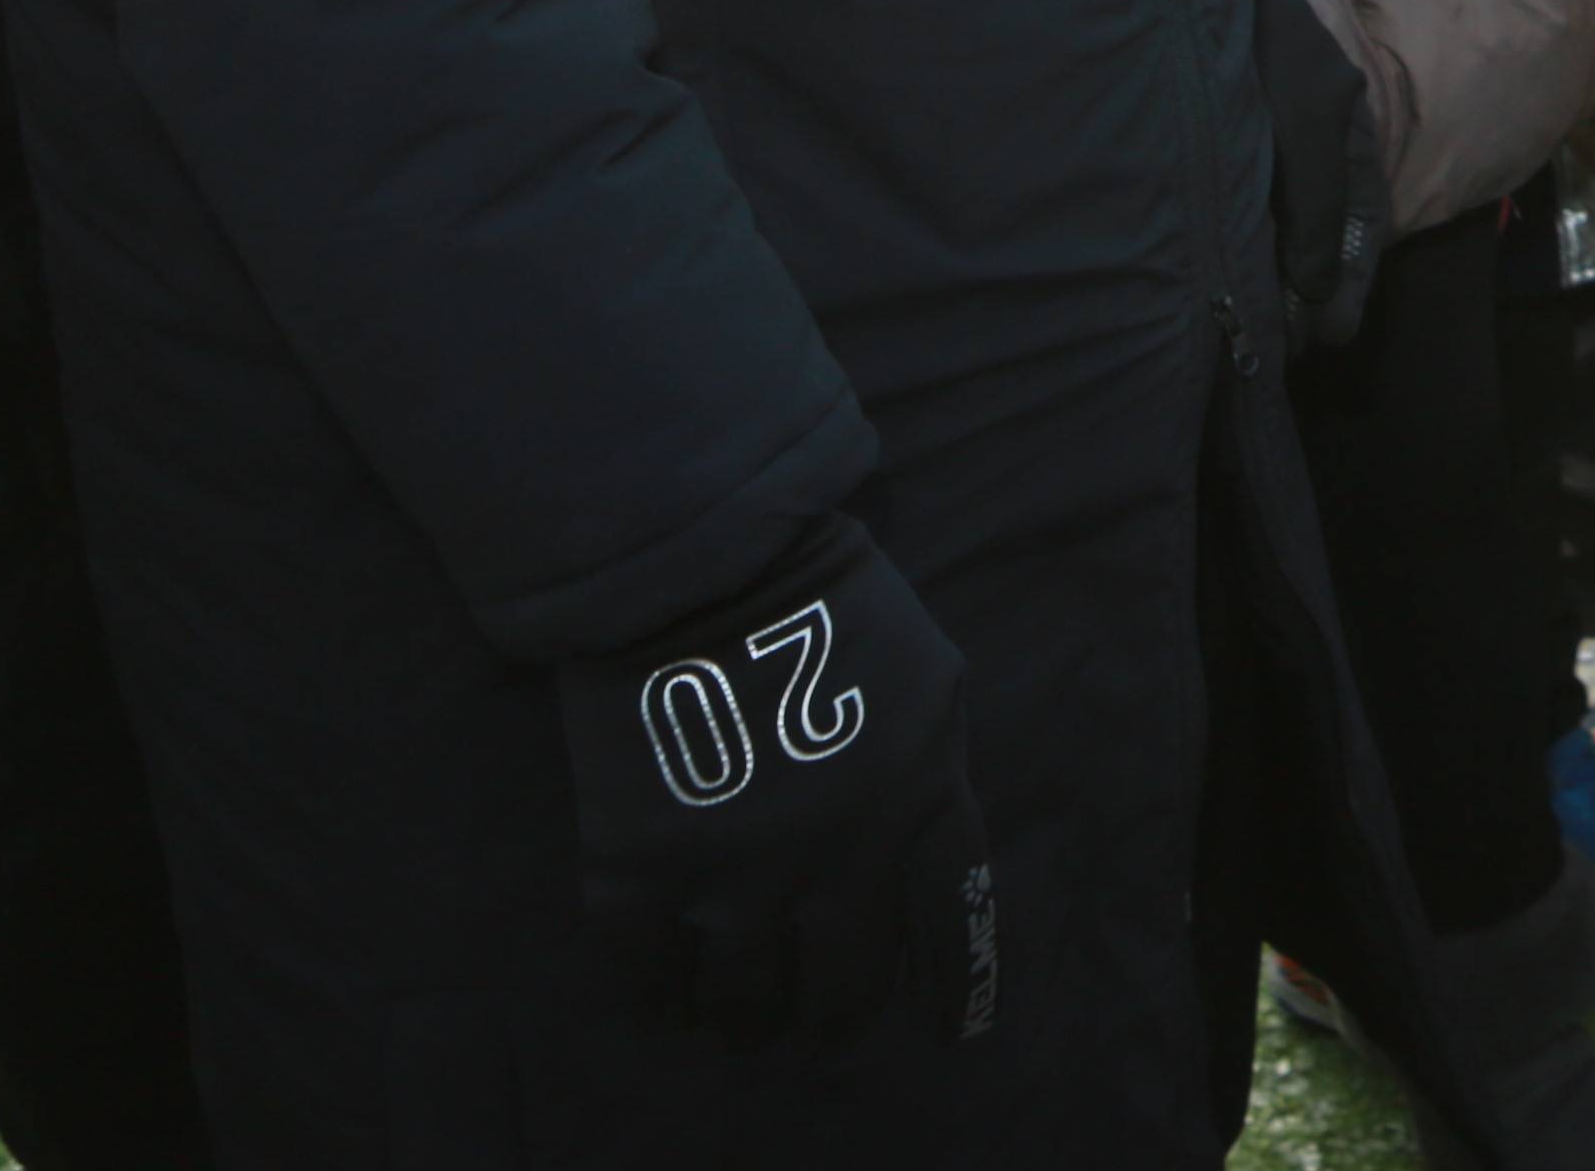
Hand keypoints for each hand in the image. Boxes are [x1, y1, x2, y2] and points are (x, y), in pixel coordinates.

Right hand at [559, 520, 995, 1045]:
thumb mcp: (930, 682)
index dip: (953, 989)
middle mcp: (840, 857)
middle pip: (846, 984)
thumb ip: (935, 775)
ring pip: (748, 1002)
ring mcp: (737, 872)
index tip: (947, 1032)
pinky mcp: (642, 872)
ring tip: (742, 1024)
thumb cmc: (830, 605)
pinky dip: (658, 1001)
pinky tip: (666, 1001)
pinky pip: (647, 978)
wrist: (702, 562)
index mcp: (921, 802)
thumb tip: (929, 860)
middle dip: (835, 1017)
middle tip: (817, 1025)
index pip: (952, 925)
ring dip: (749, 1022)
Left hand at [1257, 0, 1388, 348]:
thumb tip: (1315, 295)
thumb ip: (1318, 208)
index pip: (1358, 237)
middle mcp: (1311, 169)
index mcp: (1349, 156)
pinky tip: (1222, 285)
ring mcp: (1268, 169)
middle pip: (1319, 248)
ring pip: (1280, 242)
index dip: (1347, 289)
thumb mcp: (1308, 125)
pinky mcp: (1227, 170)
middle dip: (1307, 301)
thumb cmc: (1272, 53)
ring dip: (1272, 287)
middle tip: (1286, 350)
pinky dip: (1242, 261)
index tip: (1329, 336)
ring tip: (1255, 335)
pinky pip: (1244, 225)